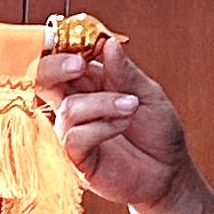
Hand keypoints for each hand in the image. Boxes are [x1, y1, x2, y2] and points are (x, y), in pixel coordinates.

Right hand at [36, 31, 191, 212]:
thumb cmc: (158, 132)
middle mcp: (75, 105)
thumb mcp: (148, 93)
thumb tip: (107, 43)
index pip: (61, 60)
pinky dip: (101, 127)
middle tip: (78, 65)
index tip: (67, 41)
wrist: (169, 172)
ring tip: (131, 106)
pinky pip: (74, 137)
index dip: (57, 48)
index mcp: (89, 83)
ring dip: (103, 103)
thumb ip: (125, 72)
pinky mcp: (76, 158)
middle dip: (54, 67)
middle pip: (43, 80)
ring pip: (68, 109)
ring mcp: (72, 132)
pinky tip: (121, 126)